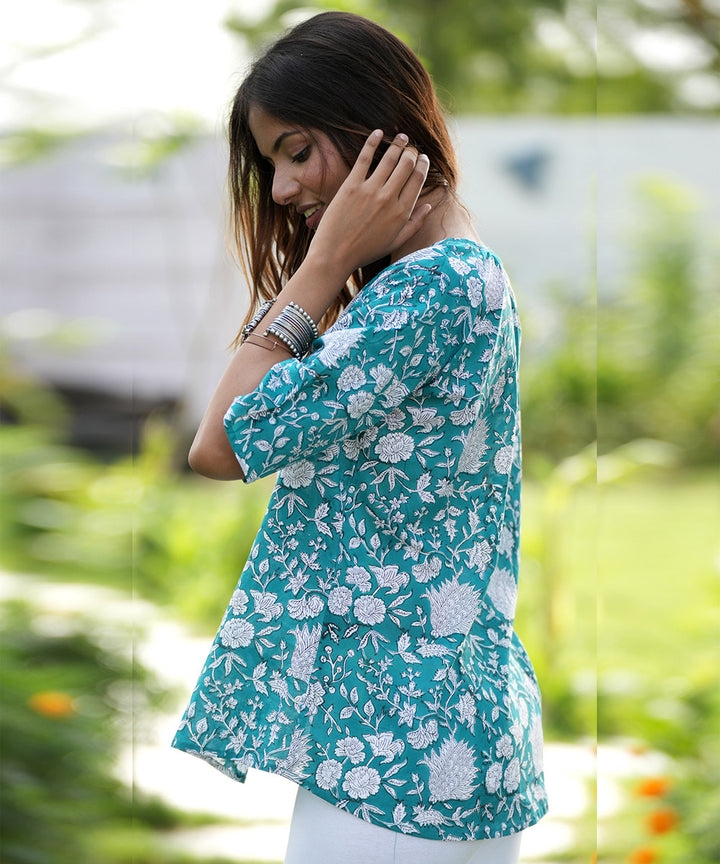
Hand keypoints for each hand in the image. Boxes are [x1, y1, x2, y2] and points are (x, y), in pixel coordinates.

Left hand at [307, 131, 431, 276]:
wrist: (335, 256)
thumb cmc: (365, 252)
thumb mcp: (394, 243)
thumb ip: (414, 224)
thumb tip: (429, 206)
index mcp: (401, 213)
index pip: (418, 180)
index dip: (423, 165)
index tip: (422, 159)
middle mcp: (388, 199)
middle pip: (407, 165)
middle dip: (412, 153)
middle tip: (410, 148)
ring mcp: (370, 191)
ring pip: (390, 158)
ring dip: (398, 144)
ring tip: (401, 137)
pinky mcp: (351, 186)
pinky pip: (365, 157)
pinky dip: (373, 142)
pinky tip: (378, 132)